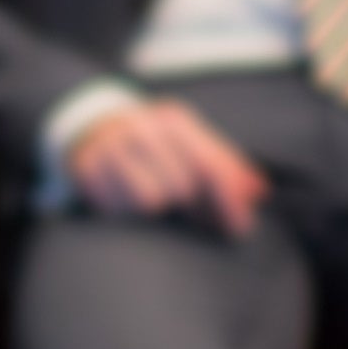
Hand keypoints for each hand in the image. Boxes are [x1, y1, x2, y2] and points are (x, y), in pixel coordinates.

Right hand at [67, 99, 267, 236]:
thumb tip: (260, 190)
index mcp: (175, 120)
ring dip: (161, 212)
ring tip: (162, 205)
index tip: (242, 228)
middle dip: (197, 210)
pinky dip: (130, 215)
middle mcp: (142, 128)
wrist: (94, 128)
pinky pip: (119, 210)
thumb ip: (228, 168)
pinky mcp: (87, 169)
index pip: (210, 163)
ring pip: (151, 202)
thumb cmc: (157, 146)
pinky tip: (130, 203)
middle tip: (199, 217)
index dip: (228, 198)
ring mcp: (111, 147)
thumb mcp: (192, 146)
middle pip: (183, 186)